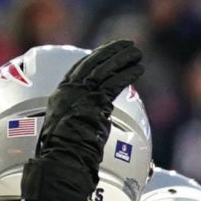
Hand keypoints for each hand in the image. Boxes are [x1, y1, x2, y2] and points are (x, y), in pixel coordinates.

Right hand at [40, 39, 147, 158]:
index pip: (78, 69)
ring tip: (137, 53)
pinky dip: (127, 75)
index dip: (94, 57)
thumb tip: (99, 118)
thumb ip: (81, 117)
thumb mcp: (68, 128)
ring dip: (123, 59)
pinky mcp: (95, 100)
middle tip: (127, 44)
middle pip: (94, 63)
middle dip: (112, 52)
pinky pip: (114, 83)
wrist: (63, 156)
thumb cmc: (65, 151)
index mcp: (61, 95)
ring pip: (106, 70)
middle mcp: (71, 90)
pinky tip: (139, 69)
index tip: (106, 50)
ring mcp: (82, 94)